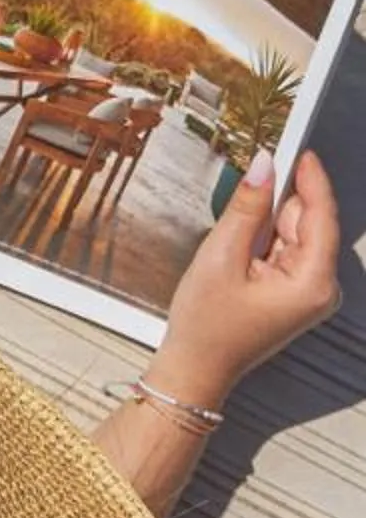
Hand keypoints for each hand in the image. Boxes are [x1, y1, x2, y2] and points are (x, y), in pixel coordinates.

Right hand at [155, 148, 342, 408]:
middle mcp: (320, 288)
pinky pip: (286, 250)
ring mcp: (309, 292)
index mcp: (313, 283)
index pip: (321, 215)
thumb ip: (247, 207)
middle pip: (307, 223)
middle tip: (245, 196)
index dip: (310, 178)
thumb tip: (264, 166)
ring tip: (233, 246)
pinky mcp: (296, 292)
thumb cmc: (207, 327)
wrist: (195, 369)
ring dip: (265, 226)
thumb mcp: (221, 257)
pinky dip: (263, 242)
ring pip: (294, 234)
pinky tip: (240, 254)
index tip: (298, 148)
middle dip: (277, 206)